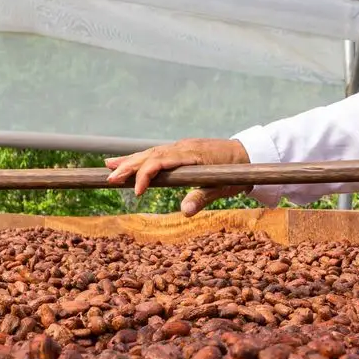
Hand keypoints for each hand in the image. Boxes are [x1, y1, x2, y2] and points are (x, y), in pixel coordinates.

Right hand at [104, 138, 251, 215]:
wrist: (250, 154)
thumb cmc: (237, 173)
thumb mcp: (222, 188)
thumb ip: (202, 198)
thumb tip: (184, 212)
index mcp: (193, 155)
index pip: (162, 161)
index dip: (146, 175)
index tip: (137, 192)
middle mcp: (184, 147)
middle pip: (151, 155)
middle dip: (129, 167)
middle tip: (109, 179)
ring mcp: (181, 146)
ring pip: (151, 152)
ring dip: (129, 160)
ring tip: (108, 168)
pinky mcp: (181, 149)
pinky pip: (156, 153)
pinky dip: (139, 158)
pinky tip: (125, 161)